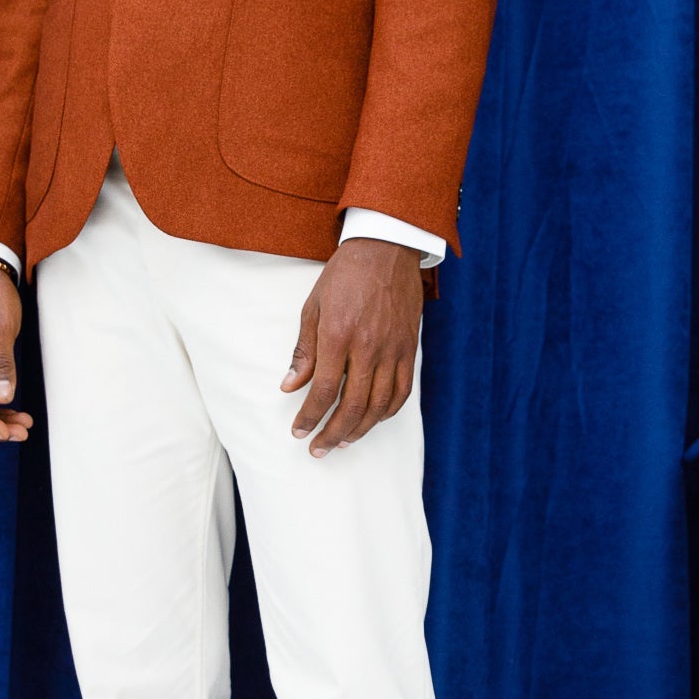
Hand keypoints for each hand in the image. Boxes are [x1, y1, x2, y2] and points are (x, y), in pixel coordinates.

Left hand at [281, 239, 423, 455]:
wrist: (385, 250)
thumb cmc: (344, 276)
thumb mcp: (313, 308)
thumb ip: (303, 351)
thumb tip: (289, 387)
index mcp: (338, 335)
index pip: (322, 390)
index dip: (309, 417)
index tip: (299, 431)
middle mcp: (368, 347)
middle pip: (352, 406)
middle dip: (332, 433)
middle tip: (318, 448)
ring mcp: (393, 350)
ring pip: (379, 405)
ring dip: (359, 429)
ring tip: (343, 440)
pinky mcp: (408, 349)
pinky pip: (401, 392)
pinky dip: (386, 412)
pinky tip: (372, 420)